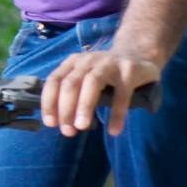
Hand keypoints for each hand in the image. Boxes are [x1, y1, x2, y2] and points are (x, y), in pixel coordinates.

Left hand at [40, 49, 160, 136]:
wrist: (138, 55)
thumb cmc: (104, 73)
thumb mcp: (84, 77)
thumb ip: (72, 93)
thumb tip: (60, 122)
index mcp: (72, 63)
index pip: (54, 81)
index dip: (49, 102)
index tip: (50, 123)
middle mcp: (87, 60)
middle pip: (70, 83)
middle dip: (65, 109)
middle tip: (67, 131)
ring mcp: (109, 63)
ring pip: (92, 82)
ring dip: (84, 106)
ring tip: (82, 126)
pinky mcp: (129, 70)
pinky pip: (121, 93)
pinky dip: (116, 113)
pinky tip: (113, 130)